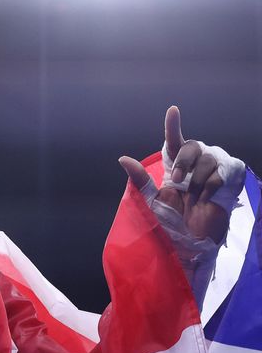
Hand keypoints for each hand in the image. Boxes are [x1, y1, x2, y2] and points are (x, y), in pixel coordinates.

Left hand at [119, 106, 242, 243]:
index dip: (173, 126)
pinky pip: (222, 171)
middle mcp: (195, 164)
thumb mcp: (153, 201)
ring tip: (194, 196)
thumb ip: (140, 179)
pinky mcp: (229, 179)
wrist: (192, 241)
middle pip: (192, 146)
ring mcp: (213, 170)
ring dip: (198, 179)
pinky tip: (207, 198)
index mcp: (175, 167)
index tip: (173, 111)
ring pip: (208, 158)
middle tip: (178, 181)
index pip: (173, 141)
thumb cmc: (173, 221)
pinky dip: (212, 185)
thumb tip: (123, 159)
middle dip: (184, 162)